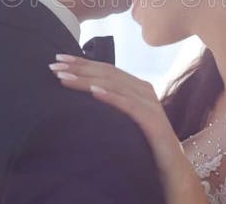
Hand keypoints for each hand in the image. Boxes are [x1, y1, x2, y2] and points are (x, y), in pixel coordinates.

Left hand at [50, 54, 206, 203]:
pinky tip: (94, 92)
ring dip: (87, 80)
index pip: (106, 69)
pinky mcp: (152, 121)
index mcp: (136, 86)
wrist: (171, 166)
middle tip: (54, 65)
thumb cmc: (143, 142)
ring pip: (114, 86)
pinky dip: (111, 97)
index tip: (58, 58)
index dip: (82, 62)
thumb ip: (111, 104)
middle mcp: (143, 90)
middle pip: (107, 73)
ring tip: (64, 78)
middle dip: (79, 68)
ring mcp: (149, 104)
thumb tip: (82, 95)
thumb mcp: (124, 118)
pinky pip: (129, 106)